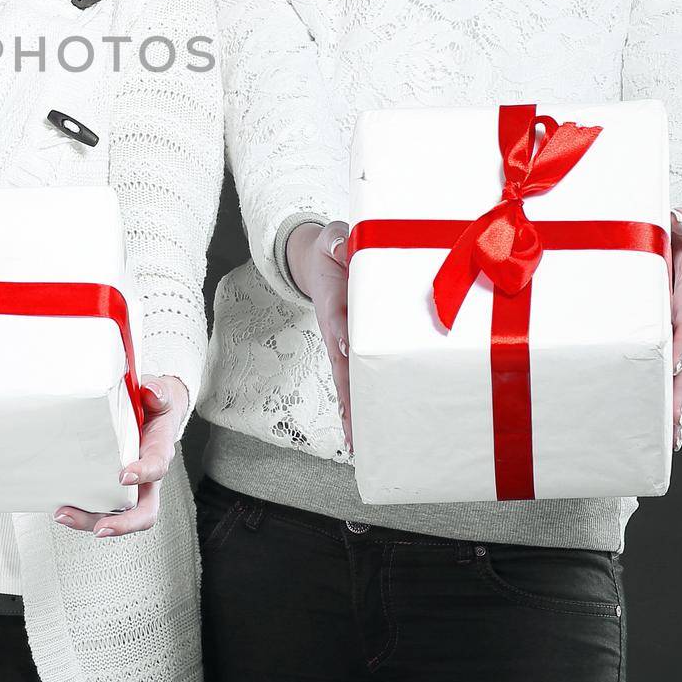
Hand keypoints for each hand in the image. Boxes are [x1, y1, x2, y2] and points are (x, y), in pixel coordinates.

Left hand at [55, 375, 188, 536]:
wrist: (156, 411)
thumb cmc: (156, 406)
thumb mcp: (161, 395)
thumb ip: (159, 393)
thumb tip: (151, 391)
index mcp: (160, 451)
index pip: (157, 467)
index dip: (143, 474)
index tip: (124, 476)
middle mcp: (149, 477)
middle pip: (143, 511)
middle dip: (122, 523)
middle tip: (100, 527)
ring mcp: (132, 486)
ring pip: (118, 515)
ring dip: (92, 520)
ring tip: (65, 515)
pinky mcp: (113, 486)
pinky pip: (102, 505)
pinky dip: (83, 511)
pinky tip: (62, 508)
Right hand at [287, 221, 352, 451]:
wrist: (317, 260)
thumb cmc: (332, 250)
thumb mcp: (331, 238)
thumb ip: (337, 242)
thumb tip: (344, 248)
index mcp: (334, 300)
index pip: (338, 318)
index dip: (342, 334)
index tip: (346, 348)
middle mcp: (336, 329)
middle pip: (342, 367)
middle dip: (348, 397)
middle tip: (355, 429)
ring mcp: (342, 343)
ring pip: (347, 381)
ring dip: (353, 411)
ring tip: (359, 443)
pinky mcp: (350, 349)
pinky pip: (355, 379)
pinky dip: (358, 405)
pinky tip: (364, 432)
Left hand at [668, 206, 681, 450]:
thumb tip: (678, 214)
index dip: (680, 340)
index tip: (672, 357)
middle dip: (678, 390)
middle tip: (670, 416)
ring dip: (677, 408)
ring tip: (670, 437)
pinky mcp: (676, 354)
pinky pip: (676, 383)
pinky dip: (674, 409)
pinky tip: (669, 436)